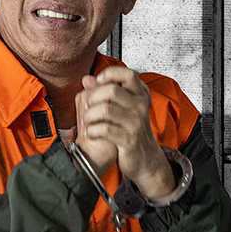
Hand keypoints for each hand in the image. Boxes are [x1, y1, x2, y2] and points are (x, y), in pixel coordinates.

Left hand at [76, 67, 175, 199]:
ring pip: (105, 110)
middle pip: (112, 90)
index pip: (128, 74)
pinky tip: (91, 132)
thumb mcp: (120, 107)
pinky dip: (92, 130)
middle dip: (92, 97)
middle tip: (87, 106)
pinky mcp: (129, 139)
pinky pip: (104, 129)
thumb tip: (86, 79)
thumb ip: (103, 91)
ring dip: (89, 116)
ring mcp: (136, 123)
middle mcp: (140, 106)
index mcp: (140, 95)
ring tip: (87, 121)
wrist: (144, 157)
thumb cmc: (130, 129)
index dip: (110, 74)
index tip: (97, 81)